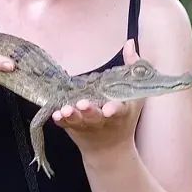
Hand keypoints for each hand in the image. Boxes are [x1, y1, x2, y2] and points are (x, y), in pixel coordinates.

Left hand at [52, 40, 142, 158]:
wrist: (110, 149)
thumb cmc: (125, 117)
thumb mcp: (135, 95)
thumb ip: (132, 67)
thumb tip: (129, 42)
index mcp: (121, 113)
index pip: (119, 111)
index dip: (114, 110)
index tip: (108, 109)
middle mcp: (103, 121)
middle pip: (96, 116)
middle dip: (89, 111)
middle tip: (82, 104)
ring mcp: (87, 126)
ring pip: (79, 121)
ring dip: (72, 115)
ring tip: (65, 110)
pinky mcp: (74, 129)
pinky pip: (66, 125)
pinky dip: (61, 120)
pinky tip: (56, 114)